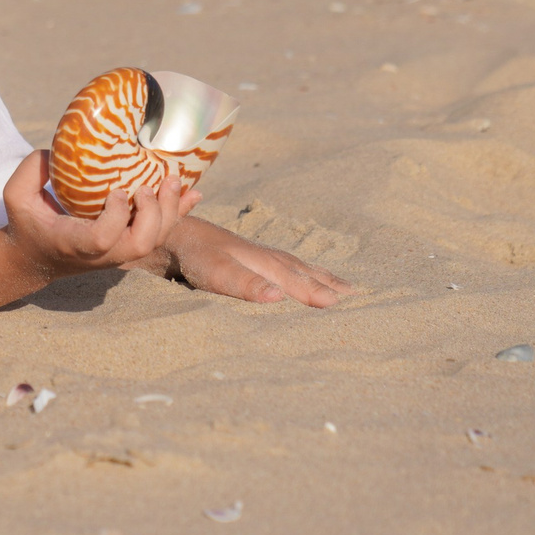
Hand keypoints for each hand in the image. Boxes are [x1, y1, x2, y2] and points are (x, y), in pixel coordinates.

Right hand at [0, 150, 195, 280]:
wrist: (35, 257)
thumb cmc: (27, 222)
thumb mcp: (16, 196)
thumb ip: (31, 171)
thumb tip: (59, 149)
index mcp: (73, 243)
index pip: (102, 239)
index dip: (116, 217)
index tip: (116, 191)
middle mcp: (100, 254)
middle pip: (140, 244)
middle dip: (153, 215)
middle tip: (149, 185)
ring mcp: (117, 253)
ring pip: (155, 241)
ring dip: (169, 212)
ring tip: (173, 180)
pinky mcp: (128, 246)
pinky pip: (160, 234)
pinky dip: (178, 214)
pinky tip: (192, 193)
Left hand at [146, 217, 355, 307]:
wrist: (173, 227)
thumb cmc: (196, 255)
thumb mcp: (217, 272)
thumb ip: (246, 285)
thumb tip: (280, 297)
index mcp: (267, 264)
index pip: (301, 284)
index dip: (322, 296)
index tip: (348, 307)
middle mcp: (270, 257)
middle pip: (307, 274)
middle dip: (332, 286)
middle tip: (361, 298)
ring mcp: (262, 254)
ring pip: (300, 267)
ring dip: (323, 277)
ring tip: (346, 288)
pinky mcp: (253, 255)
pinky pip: (289, 265)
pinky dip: (306, 271)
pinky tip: (307, 275)